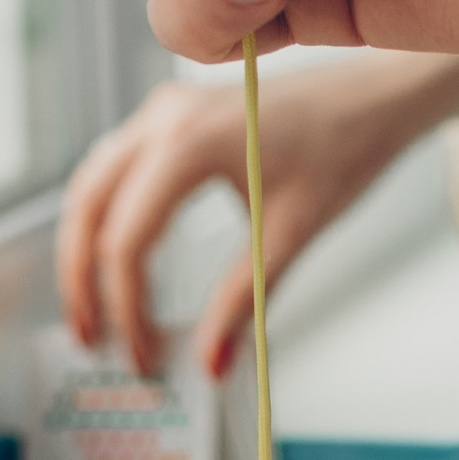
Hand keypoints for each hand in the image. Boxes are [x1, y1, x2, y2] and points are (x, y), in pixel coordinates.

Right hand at [61, 52, 458, 377]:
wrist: (375, 94)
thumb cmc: (344, 150)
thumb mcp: (290, 235)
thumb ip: (241, 303)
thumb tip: (207, 364)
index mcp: (187, 143)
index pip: (127, 241)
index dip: (126, 308)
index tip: (143, 356)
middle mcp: (162, 117)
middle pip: (89, 209)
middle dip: (83, 281)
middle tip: (90, 340)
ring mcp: (163, 109)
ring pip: (92, 185)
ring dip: (85, 249)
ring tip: (95, 310)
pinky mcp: (172, 114)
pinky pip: (115, 168)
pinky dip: (105, 218)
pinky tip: (116, 260)